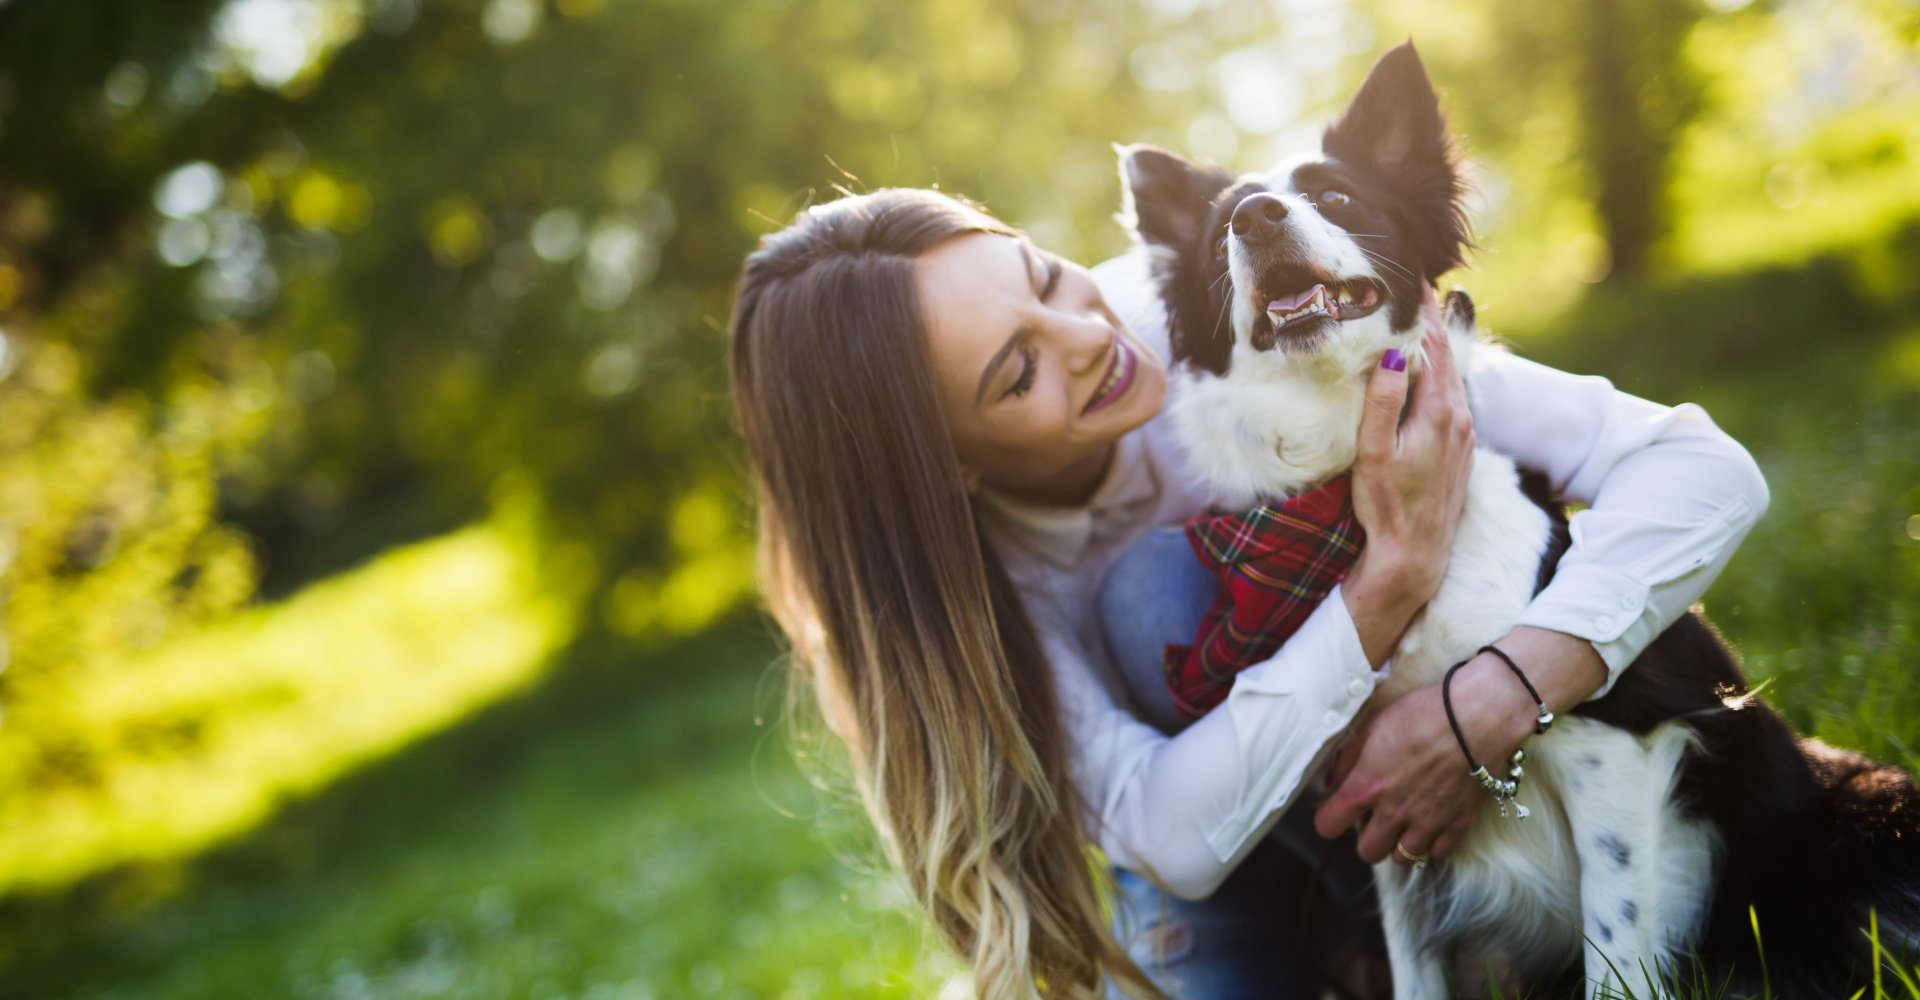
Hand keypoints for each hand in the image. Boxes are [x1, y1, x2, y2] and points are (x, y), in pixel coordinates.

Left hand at [1314, 652, 1537, 863]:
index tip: (1337, 811)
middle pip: (1367, 852)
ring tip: (1404, 821)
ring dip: (1399, 842)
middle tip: (1375, 817)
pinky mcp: (1459, 824)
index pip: (1328, 826)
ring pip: (1403, 858)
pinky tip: (1432, 821)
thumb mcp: (1373, 725)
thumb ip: (1346, 758)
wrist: (1478, 717)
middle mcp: (1394, 812)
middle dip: (1366, 838)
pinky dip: (1433, 842)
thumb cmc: (1424, 713)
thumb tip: (1330, 783)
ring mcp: (1428, 822)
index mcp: (1367, 785)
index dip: (1329, 819)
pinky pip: (1438, 852)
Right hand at [1340, 316, 1475, 665]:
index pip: (1433, 346)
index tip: (1412, 277)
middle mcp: (1460, 418)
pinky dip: (1434, 375)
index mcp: (1441, 412)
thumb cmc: (1388, 507)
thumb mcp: (1376, 452)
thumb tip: (1396, 351)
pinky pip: (1448, 396)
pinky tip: (1419, 372)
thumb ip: (1385, 400)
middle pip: (1445, 356)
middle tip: (1409, 289)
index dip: (1421, 310)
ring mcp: (1462, 434)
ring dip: (1431, 349)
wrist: (1414, 557)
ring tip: (1411, 321)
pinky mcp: (1457, 449)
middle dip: (1427, 321)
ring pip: (1447, 377)